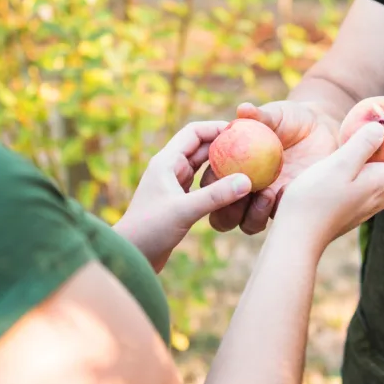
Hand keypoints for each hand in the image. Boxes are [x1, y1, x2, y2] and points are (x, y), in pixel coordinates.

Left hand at [115, 121, 252, 270]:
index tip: (242, 131)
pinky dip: (218, 183)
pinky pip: (203, 185)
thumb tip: (247, 181)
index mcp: (167, 162)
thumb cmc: (149, 230)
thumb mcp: (184, 211)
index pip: (194, 132)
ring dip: (223, 165)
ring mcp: (175, 184)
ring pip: (203, 167)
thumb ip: (216, 195)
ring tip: (247, 166)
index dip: (217, 128)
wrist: (131, 256)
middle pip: (201, 147)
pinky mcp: (179, 201)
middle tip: (251, 147)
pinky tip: (234, 188)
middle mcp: (170, 169)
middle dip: (225, 145)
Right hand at [201, 101, 339, 235]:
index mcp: (231, 167)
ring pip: (247, 224)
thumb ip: (259, 116)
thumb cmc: (291, 119)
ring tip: (266, 193)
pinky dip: (277, 211)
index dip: (210, 183)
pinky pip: (277, 221)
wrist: (322, 131)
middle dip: (224, 210)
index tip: (221, 173)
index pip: (210, 183)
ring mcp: (264, 203)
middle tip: (239, 193)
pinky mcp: (286, 209)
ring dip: (251, 215)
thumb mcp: (276, 115)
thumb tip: (243, 110)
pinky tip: (286, 192)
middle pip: (221, 214)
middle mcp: (243, 190)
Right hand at [274, 122, 383, 248]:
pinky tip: (357, 170)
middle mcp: (377, 200)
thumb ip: (362, 145)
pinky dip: (377, 180)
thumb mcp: (339, 164)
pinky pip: (374, 195)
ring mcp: (364, 210)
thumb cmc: (315, 199)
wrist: (298, 237)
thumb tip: (382, 128)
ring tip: (382, 154)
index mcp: (380, 185)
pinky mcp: (350, 214)